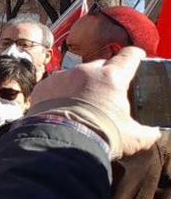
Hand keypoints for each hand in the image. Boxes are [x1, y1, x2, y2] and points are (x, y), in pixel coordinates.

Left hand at [30, 46, 160, 157]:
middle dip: (106, 74)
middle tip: (108, 90)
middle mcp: (86, 71)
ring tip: (82, 103)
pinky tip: (62, 108)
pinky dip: (59, 93)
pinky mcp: (43, 86)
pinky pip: (55, 85)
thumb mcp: (133, 137)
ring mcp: (62, 77)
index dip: (135, 55)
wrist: (61, 143)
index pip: (128, 56)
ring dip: (81, 84)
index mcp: (112, 77)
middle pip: (101, 65)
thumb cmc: (100, 137)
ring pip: (76, 74)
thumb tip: (154, 132)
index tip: (137, 55)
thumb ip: (147, 132)